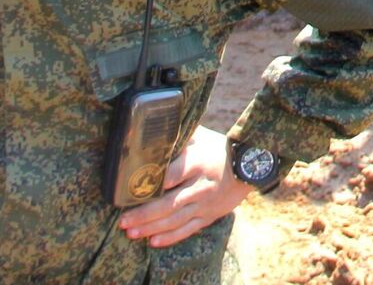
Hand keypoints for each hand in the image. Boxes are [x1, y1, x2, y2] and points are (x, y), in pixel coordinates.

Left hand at [117, 126, 254, 249]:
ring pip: (175, 220)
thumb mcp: (200, 137)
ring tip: (130, 232)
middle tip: (122, 220)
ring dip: (151, 228)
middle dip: (144, 214)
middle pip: (169, 204)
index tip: (128, 191)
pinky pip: (188, 230)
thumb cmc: (219, 148)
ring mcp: (205, 204)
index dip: (150, 185)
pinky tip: (153, 241)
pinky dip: (170, 237)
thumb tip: (151, 130)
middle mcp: (201, 186)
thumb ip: (177, 137)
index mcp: (197, 163)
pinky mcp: (209, 216)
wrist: (250, 166)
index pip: (171, 176)